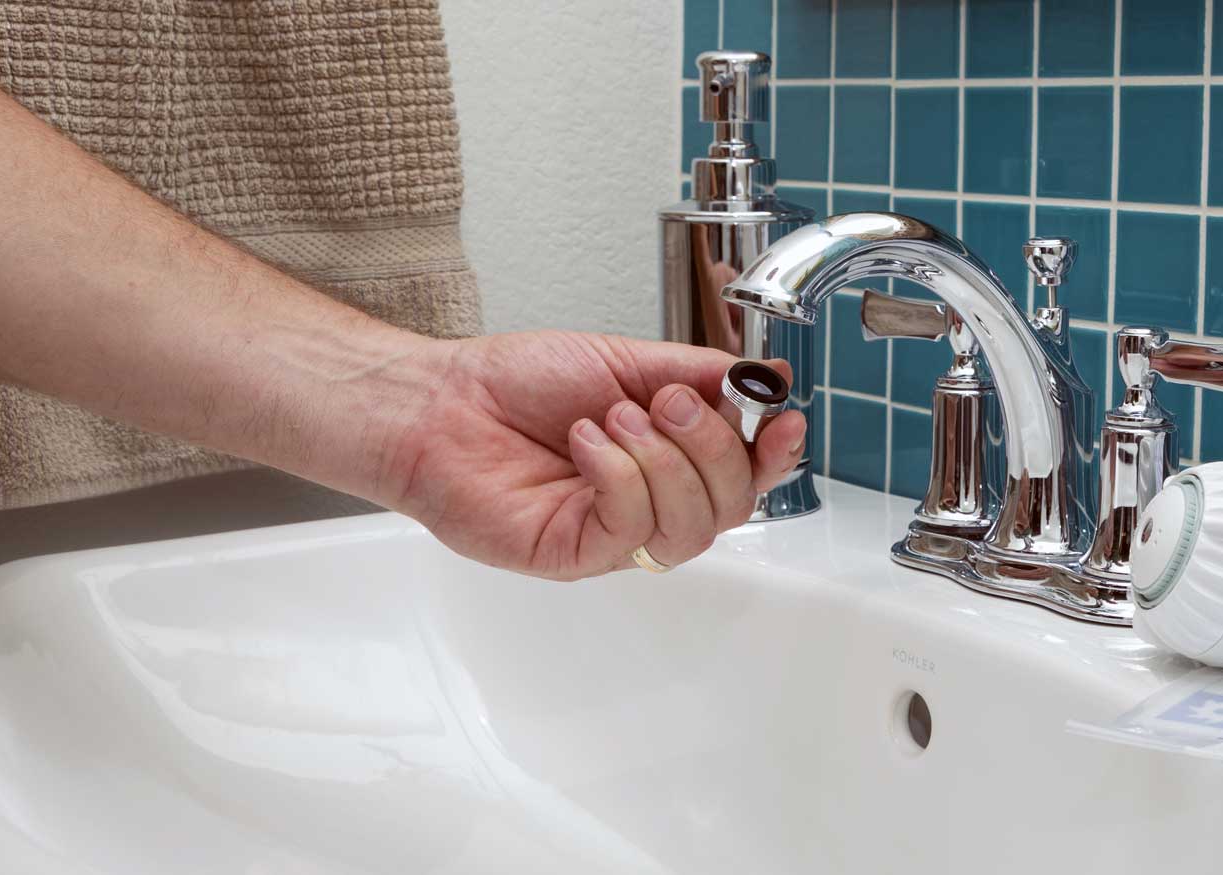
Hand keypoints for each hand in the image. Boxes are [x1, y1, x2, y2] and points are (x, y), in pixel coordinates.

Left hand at [376, 332, 806, 579]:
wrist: (439, 402)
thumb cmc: (515, 386)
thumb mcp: (624, 363)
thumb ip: (697, 375)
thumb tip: (767, 378)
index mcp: (669, 464)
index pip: (746, 478)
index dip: (774, 454)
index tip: (783, 416)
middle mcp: (649, 507)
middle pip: (731, 507)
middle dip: (712, 445)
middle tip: (667, 400)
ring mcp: (613, 537)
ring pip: (691, 528)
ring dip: (664, 460)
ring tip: (616, 416)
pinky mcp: (574, 555)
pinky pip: (631, 529)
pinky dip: (620, 475)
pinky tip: (587, 442)